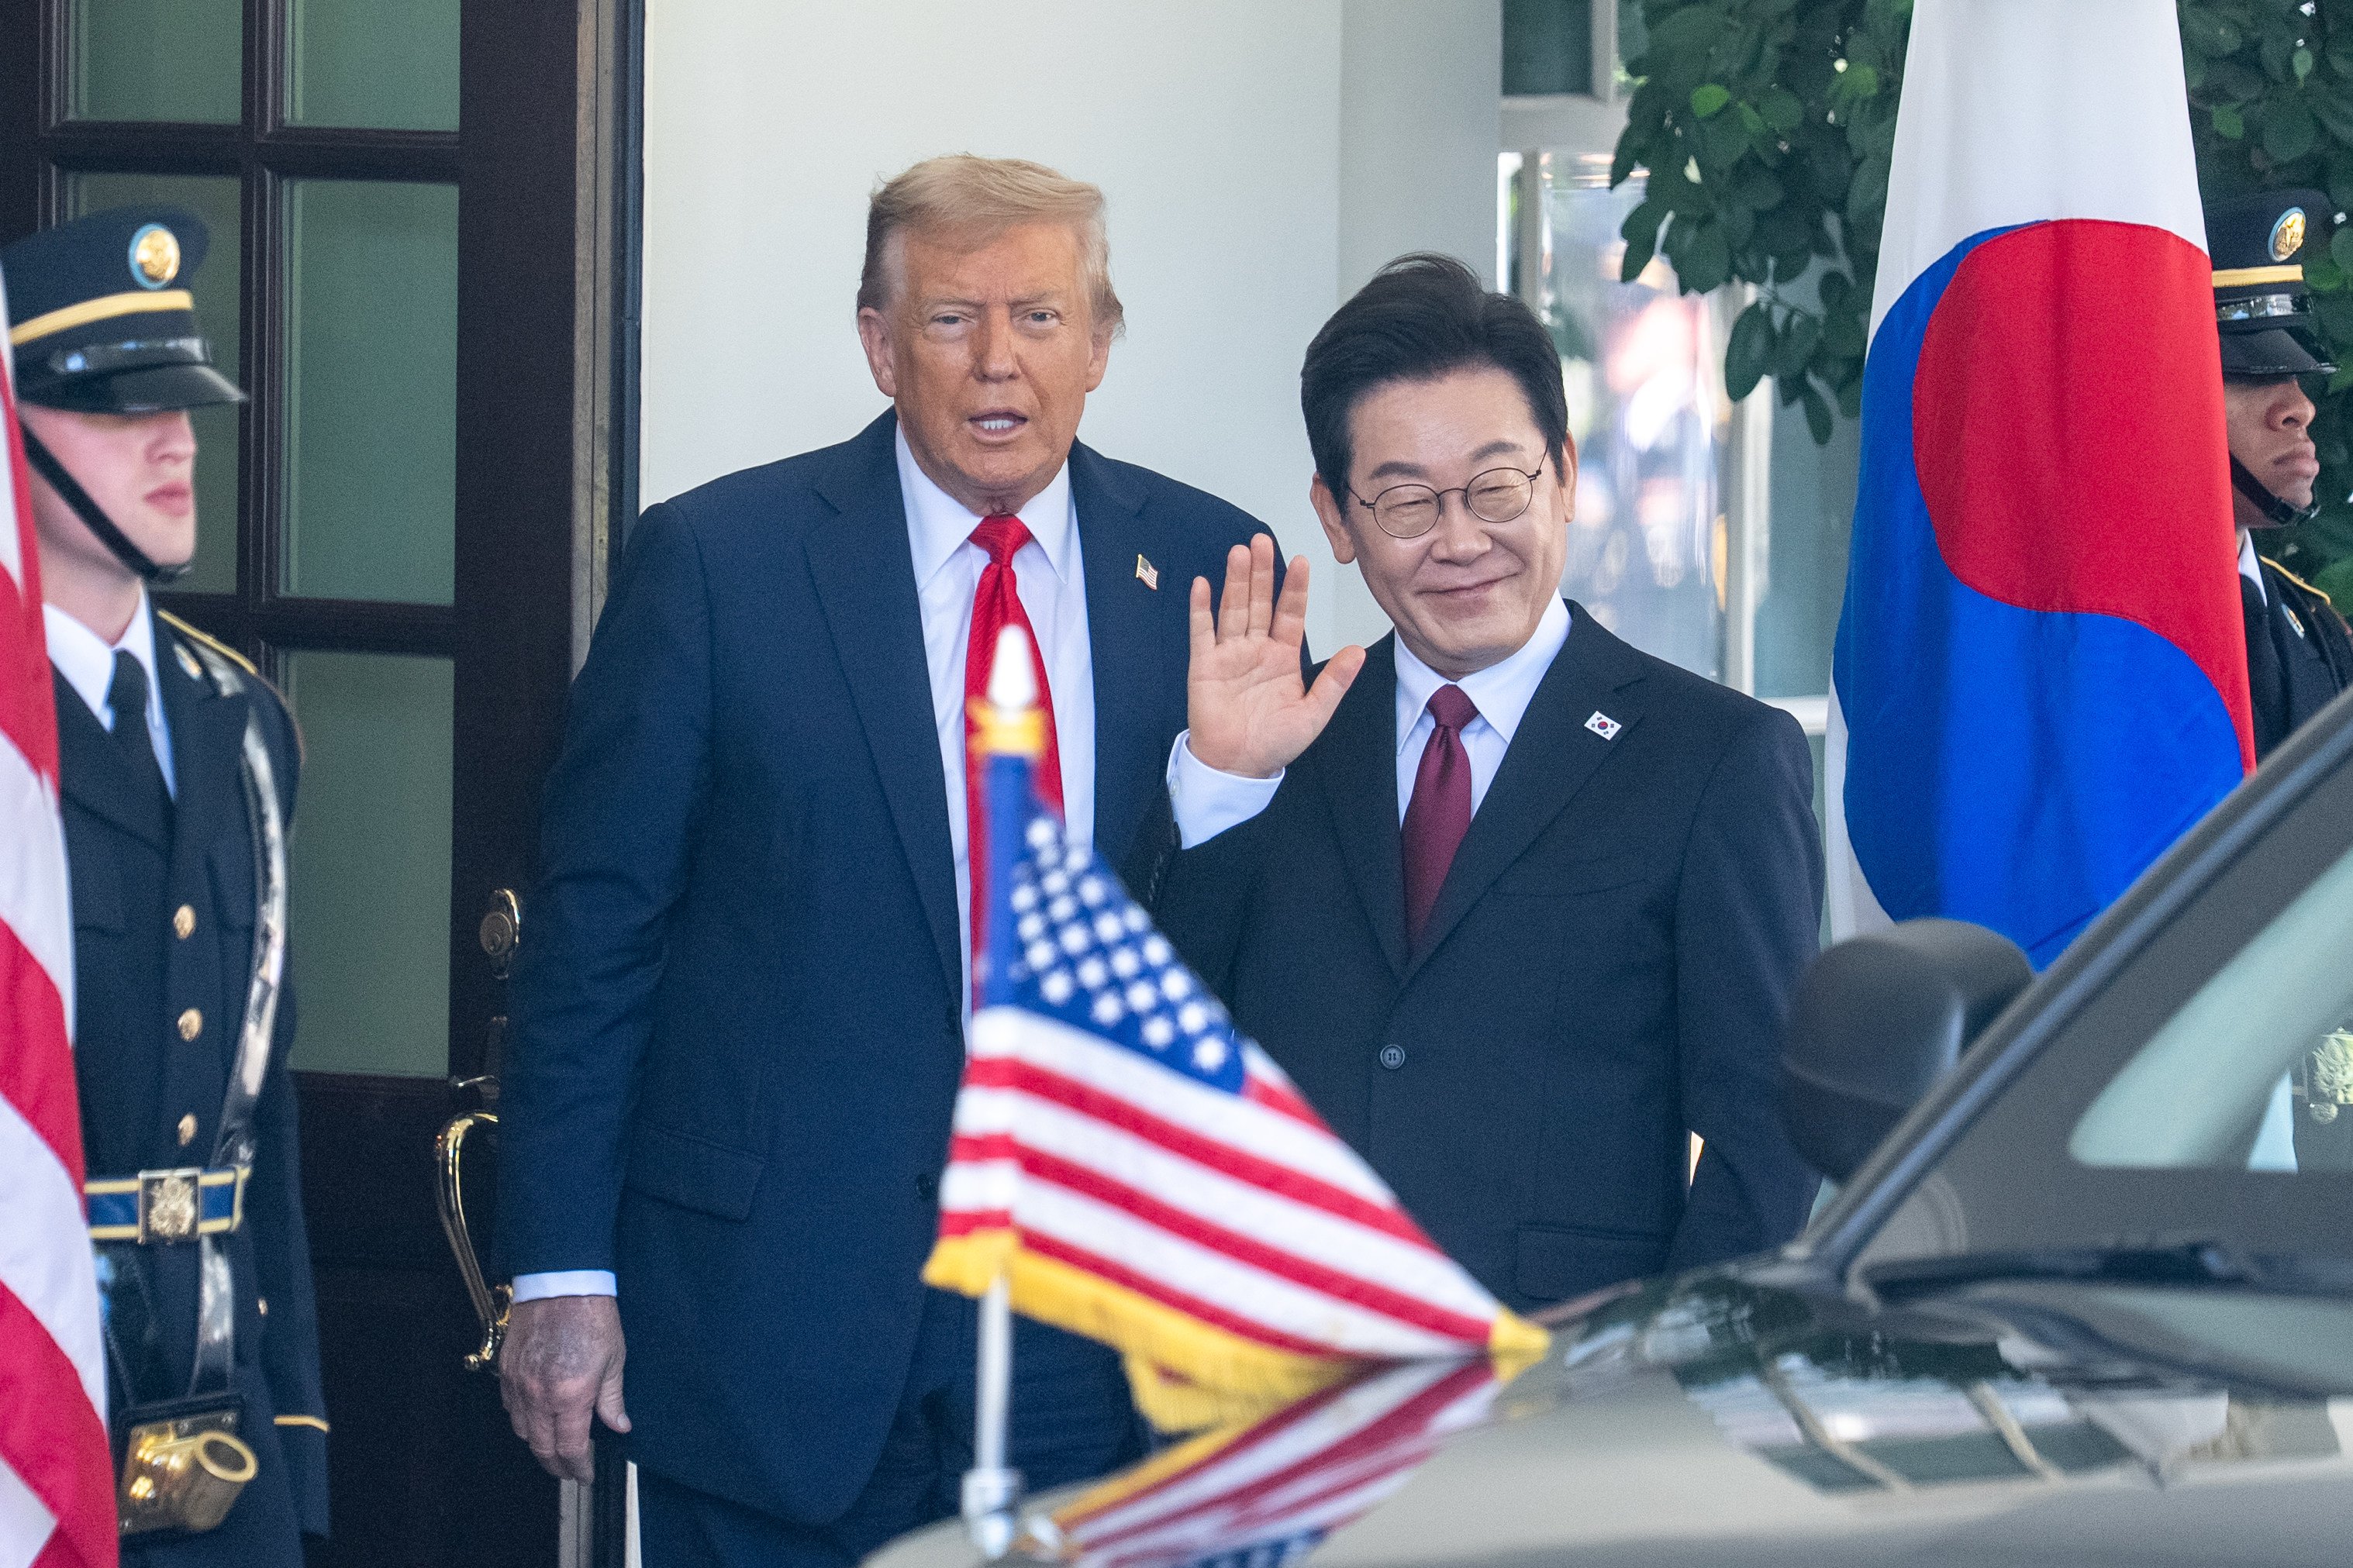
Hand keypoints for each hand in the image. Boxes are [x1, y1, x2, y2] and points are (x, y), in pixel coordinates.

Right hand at [500, 1293, 629, 1482]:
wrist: (561, 1282)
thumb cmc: (591, 1315)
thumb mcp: (614, 1358)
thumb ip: (612, 1399)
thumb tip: (619, 1425)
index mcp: (571, 1396)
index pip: (571, 1448)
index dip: (579, 1468)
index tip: (585, 1475)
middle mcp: (540, 1395)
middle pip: (541, 1447)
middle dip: (557, 1465)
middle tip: (569, 1470)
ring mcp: (518, 1383)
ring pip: (521, 1430)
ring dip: (537, 1444)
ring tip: (553, 1447)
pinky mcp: (507, 1369)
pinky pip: (509, 1406)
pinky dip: (521, 1419)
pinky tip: (534, 1417)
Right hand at [1188, 535, 1364, 778]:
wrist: (1238, 766)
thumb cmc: (1275, 743)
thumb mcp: (1313, 714)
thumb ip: (1334, 682)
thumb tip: (1358, 652)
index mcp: (1283, 657)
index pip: (1290, 614)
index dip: (1295, 588)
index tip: (1302, 561)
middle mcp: (1256, 649)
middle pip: (1259, 602)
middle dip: (1261, 572)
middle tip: (1262, 541)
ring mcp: (1228, 654)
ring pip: (1233, 609)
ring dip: (1235, 581)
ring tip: (1239, 553)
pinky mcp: (1204, 665)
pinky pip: (1202, 632)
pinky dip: (1201, 609)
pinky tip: (1203, 585)